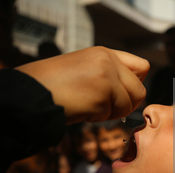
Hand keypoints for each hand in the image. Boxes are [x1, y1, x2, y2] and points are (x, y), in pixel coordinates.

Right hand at [16, 46, 149, 123]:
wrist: (30, 93)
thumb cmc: (55, 85)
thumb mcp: (86, 69)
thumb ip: (110, 74)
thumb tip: (133, 90)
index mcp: (105, 53)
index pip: (143, 67)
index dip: (136, 85)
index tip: (125, 94)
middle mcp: (109, 61)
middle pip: (139, 91)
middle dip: (126, 105)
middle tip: (106, 108)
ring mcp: (106, 77)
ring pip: (127, 105)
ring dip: (110, 113)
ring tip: (87, 106)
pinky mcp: (101, 95)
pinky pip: (111, 115)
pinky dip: (97, 117)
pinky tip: (81, 109)